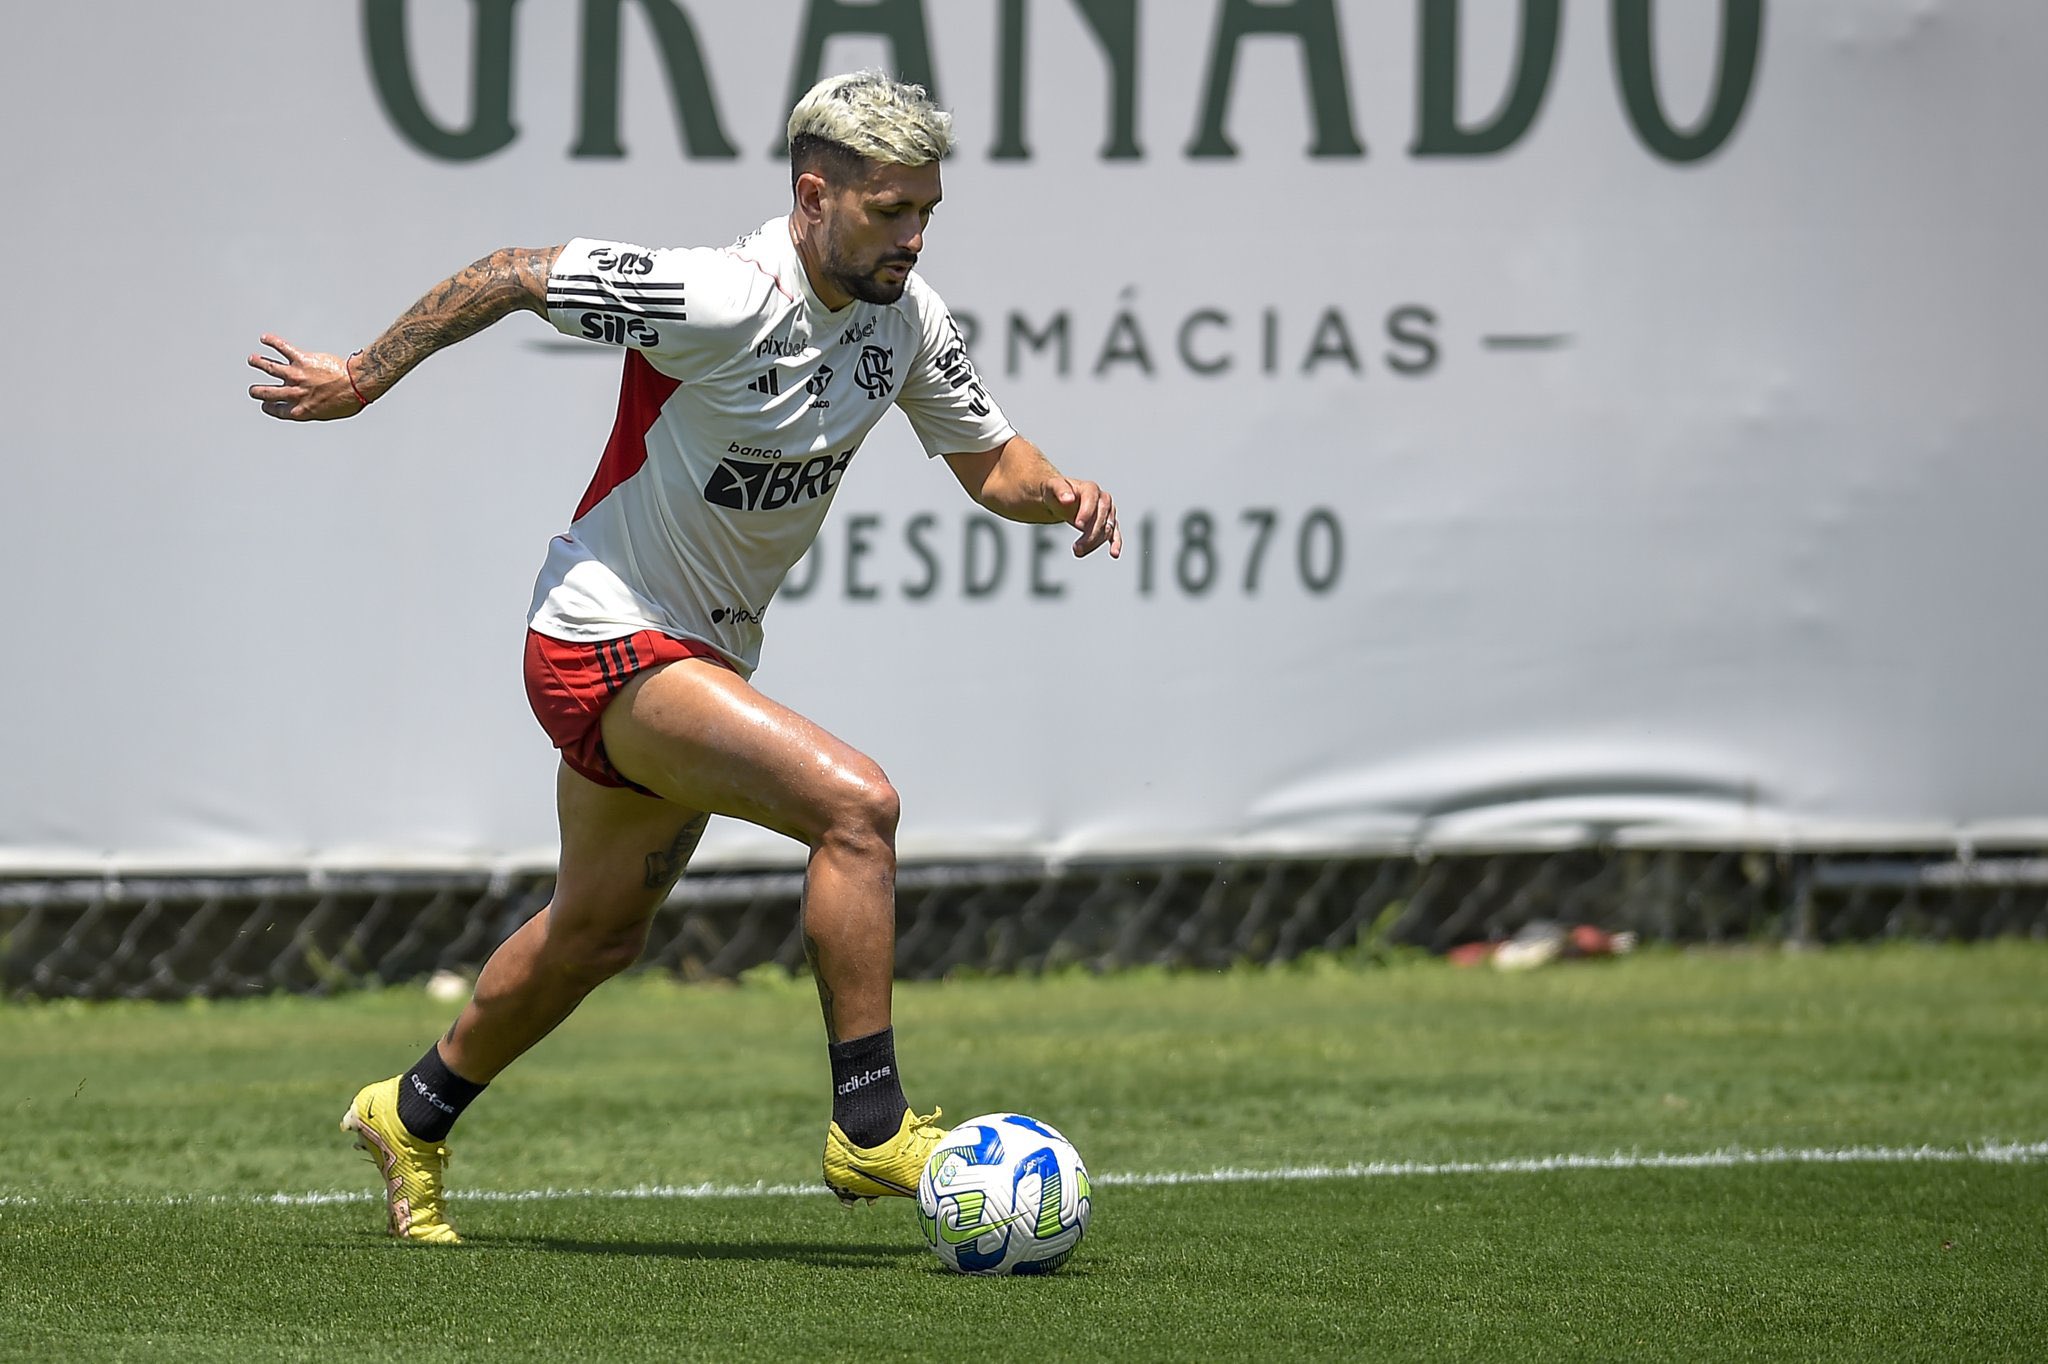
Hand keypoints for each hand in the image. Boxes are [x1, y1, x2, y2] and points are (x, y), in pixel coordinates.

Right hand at [246, 334, 365, 420]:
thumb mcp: (328, 412)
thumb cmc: (348, 400)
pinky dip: (272, 341)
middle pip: (267, 392)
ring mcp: (296, 375)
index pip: (277, 410)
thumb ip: (314, 408)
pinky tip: (265, 338)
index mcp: (300, 410)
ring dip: (259, 362)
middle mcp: (294, 393)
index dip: (269, 407)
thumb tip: (313, 405)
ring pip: (270, 367)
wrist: (356, 385)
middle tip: (253, 390)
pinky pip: (283, 348)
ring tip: (252, 359)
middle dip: (257, 391)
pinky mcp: (302, 359)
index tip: (265, 404)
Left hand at [1047, 476, 1120, 557]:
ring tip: (1078, 551)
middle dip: (1090, 534)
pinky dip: (1116, 544)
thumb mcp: (1053, 487)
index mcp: (1090, 488)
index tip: (1078, 525)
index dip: (1087, 511)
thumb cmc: (1056, 493)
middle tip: (1076, 547)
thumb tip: (1068, 499)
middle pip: (1101, 517)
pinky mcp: (1109, 524)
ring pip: (1107, 529)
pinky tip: (1114, 553)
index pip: (1092, 498)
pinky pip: (1115, 534)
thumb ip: (1060, 491)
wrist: (1061, 500)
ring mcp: (1108, 512)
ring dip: (1094, 542)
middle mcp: (1103, 499)